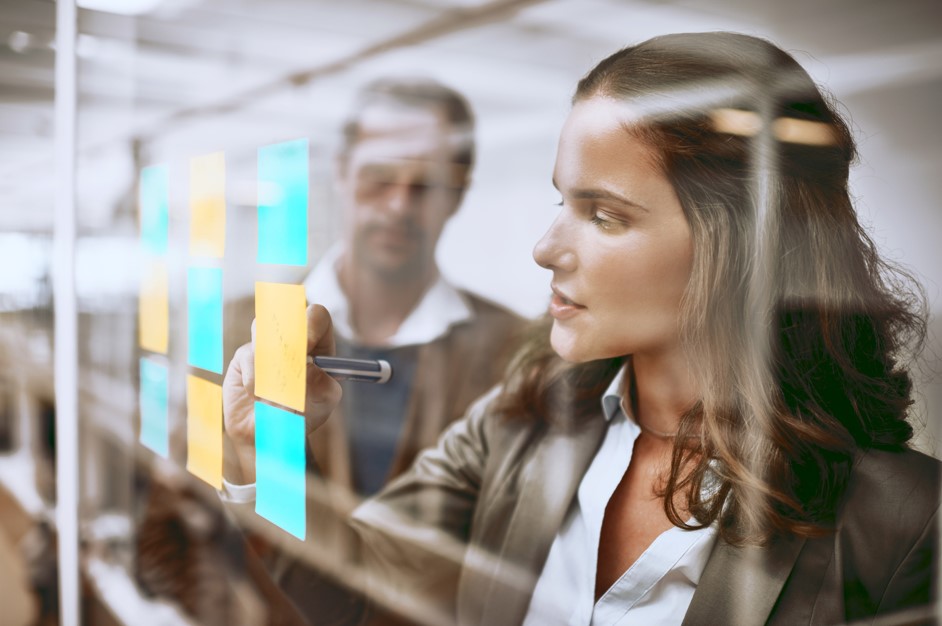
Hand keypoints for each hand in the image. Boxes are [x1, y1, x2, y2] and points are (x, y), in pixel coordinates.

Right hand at [222, 304, 342, 482]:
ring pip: (264, 336)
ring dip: (271, 370)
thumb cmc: (301, 416)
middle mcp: (293, 338)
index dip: (312, 324)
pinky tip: (258, 396)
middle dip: (287, 345)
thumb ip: (322, 386)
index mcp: (319, 344)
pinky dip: (255, 382)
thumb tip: (309, 369)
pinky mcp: (245, 356)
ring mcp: (267, 344)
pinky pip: (248, 359)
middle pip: (286, 318)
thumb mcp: (321, 404)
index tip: (307, 345)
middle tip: (288, 370)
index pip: (318, 317)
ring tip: (276, 394)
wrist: (268, 435)